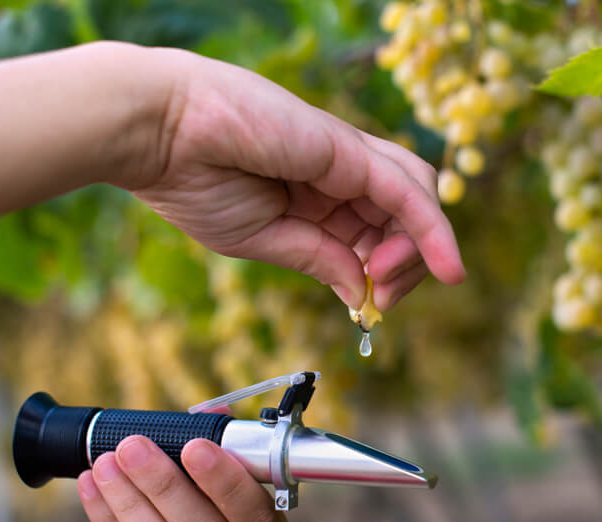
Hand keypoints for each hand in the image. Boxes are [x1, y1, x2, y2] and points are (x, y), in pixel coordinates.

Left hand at [77, 434, 293, 521]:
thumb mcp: (226, 512)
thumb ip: (224, 465)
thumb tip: (212, 417)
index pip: (258, 520)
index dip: (228, 483)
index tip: (196, 446)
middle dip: (166, 486)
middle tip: (135, 446)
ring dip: (131, 503)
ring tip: (108, 463)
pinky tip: (93, 489)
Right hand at [133, 48, 465, 310]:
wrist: (156, 135)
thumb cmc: (193, 182)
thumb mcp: (264, 240)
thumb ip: (318, 260)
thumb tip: (361, 294)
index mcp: (320, 200)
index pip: (380, 234)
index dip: (391, 273)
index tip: (376, 306)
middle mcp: (342, 176)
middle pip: (408, 218)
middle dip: (411, 264)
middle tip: (385, 296)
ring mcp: (347, 158)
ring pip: (418, 198)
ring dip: (421, 248)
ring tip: (390, 278)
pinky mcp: (347, 148)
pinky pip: (407, 190)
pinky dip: (433, 228)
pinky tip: (444, 264)